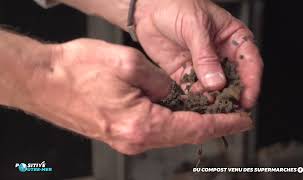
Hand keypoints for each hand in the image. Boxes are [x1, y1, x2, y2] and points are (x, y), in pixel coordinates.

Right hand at [22, 39, 251, 154]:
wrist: (43, 80)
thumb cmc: (77, 70)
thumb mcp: (129, 63)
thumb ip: (160, 80)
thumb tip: (175, 90)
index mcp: (140, 123)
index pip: (194, 127)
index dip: (223, 123)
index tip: (243, 120)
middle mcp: (134, 138)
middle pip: (184, 134)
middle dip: (211, 124)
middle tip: (234, 116)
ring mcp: (126, 139)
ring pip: (170, 133)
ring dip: (191, 122)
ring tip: (211, 112)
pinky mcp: (119, 133)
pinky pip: (154, 129)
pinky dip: (172, 121)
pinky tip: (180, 111)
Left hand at [135, 0, 263, 107]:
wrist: (149, 9)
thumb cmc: (177, 5)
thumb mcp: (195, 26)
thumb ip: (205, 56)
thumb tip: (216, 82)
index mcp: (233, 39)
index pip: (249, 63)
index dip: (251, 83)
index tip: (247, 99)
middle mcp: (221, 56)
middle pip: (233, 81)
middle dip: (231, 96)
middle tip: (228, 111)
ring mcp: (203, 67)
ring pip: (213, 89)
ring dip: (211, 100)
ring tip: (207, 108)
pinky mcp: (185, 74)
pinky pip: (192, 90)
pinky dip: (192, 98)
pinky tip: (192, 104)